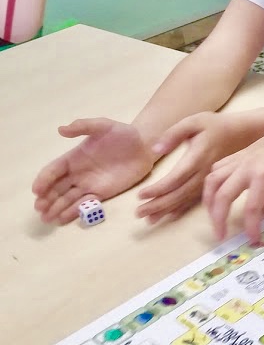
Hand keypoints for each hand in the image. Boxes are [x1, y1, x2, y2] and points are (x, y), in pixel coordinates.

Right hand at [32, 118, 155, 223]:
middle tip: (39, 209)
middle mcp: (78, 173)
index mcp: (74, 157)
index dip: (43, 180)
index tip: (37, 191)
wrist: (145, 146)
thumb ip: (83, 126)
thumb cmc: (123, 134)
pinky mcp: (102, 193)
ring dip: (56, 208)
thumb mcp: (104, 125)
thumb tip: (61, 129)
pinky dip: (74, 211)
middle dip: (46, 199)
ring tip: (47, 219)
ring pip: (68, 198)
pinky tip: (63, 219)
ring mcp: (89, 184)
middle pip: (57, 188)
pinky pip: (86, 203)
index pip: (53, 170)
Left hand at [137, 112, 257, 222]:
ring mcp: (208, 180)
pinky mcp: (211, 183)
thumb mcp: (194, 121)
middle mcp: (203, 173)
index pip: (175, 178)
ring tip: (149, 219)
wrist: (245, 133)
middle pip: (179, 193)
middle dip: (158, 205)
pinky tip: (170, 216)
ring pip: (186, 199)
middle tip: (138, 213)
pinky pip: (195, 200)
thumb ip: (174, 134)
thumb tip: (156, 150)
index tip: (140, 195)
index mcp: (197, 157)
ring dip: (167, 210)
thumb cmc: (216, 125)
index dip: (158, 189)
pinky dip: (181, 209)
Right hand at [202, 115, 263, 242]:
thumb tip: (257, 216)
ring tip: (214, 216)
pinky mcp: (239, 154)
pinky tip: (217, 194)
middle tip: (221, 235)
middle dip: (218, 219)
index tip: (252, 240)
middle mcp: (247, 166)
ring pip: (212, 180)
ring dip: (209, 201)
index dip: (251, 228)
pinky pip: (218, 168)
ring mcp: (241, 158)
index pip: (252, 209)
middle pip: (222, 195)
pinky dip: (212, 183)